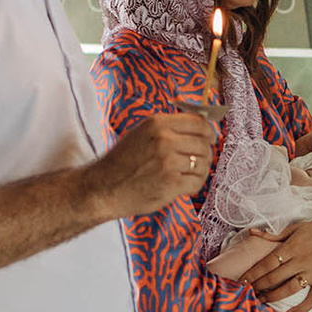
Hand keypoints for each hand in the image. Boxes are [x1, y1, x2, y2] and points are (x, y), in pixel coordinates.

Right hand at [88, 111, 214, 218]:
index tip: (209, 139)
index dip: (208, 132)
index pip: (198, 122)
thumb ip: (167, 128)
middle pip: (204, 143)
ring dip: (200, 171)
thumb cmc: (121, 163)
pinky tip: (184, 187)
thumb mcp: (140, 134)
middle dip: (205, 154)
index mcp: (156, 123)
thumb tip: (199, 126)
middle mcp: (164, 139)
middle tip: (198, 163)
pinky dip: (195, 186)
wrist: (102, 188)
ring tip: (188, 176)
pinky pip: (197, 182)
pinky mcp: (171, 183)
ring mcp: (168, 161)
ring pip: (203, 163)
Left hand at [245, 214, 311, 311]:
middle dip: (257, 287)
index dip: (252, 274)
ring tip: (261, 301)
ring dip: (273, 297)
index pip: (267, 263)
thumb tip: (252, 232)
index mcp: (293, 246)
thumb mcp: (297, 227)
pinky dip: (300, 309)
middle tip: (245, 294)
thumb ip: (274, 235)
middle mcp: (301, 261)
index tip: (241, 282)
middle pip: (274, 277)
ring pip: (289, 290)